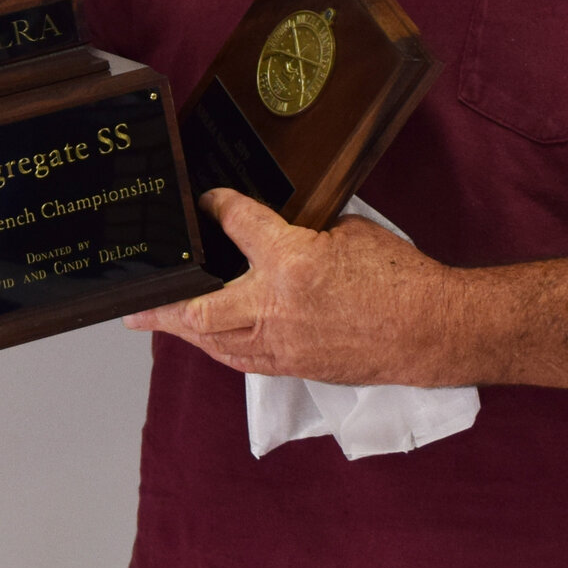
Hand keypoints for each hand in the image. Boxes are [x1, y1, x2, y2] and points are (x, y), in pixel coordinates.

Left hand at [124, 189, 469, 385]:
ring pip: (216, 342)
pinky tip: (211, 340)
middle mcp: (277, 306)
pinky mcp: (296, 367)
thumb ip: (302, 235)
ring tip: (157, 323)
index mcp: (291, 260)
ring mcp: (284, 343)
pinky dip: (222, 348)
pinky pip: (244, 359)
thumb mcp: (348, 233)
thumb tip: (278, 235)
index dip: (217, 207)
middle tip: (136, 305)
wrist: (432, 330)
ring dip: (185, 331)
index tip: (208, 200)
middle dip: (164, 306)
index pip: (237, 224)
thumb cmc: (399, 278)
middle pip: (201, 308)